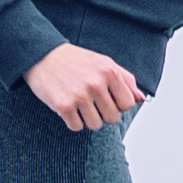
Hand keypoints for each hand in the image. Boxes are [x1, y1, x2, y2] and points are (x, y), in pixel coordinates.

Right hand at [30, 43, 147, 132]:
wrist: (42, 55)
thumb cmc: (75, 60)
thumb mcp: (104, 63)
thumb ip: (126, 80)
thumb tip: (141, 99)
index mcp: (110, 72)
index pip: (128, 104)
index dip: (118, 105)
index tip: (108, 99)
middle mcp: (96, 83)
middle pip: (112, 118)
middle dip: (103, 114)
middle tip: (91, 102)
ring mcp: (80, 95)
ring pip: (95, 125)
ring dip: (88, 119)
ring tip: (80, 104)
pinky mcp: (63, 105)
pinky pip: (77, 127)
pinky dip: (73, 121)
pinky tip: (68, 108)